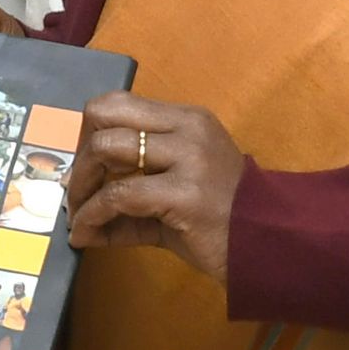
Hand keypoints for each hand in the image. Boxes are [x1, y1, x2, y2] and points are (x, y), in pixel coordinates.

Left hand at [65, 93, 243, 285]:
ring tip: (77, 215)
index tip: (84, 164)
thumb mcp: (177, 192)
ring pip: (107, 149)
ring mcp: (187, 158)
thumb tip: (82, 217)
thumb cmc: (224, 220)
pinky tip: (84, 235)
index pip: (118, 103)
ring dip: (81, 185)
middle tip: (76, 191)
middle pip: (105, 118)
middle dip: (80, 157)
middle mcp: (186, 128)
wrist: (272, 246)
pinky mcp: (183, 193)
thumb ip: (133, 195)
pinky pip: (119, 195)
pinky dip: (92, 215)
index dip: (90, 131)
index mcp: (185, 118)